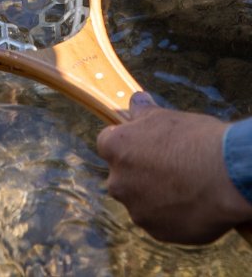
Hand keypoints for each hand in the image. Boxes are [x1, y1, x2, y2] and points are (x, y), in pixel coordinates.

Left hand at [97, 92, 251, 243]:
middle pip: (122, 175)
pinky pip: (159, 222)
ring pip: (140, 201)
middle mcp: (118, 182)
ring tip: (185, 185)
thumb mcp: (165, 116)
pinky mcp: (157, 232)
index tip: (143, 143)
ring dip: (154, 195)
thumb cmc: (194, 140)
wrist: (226, 176)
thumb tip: (135, 100)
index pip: (107, 143)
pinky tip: (192, 203)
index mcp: (115, 149)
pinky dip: (171, 215)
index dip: (126, 142)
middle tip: (168, 165)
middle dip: (139, 171)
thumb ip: (142, 111)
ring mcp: (137, 210)